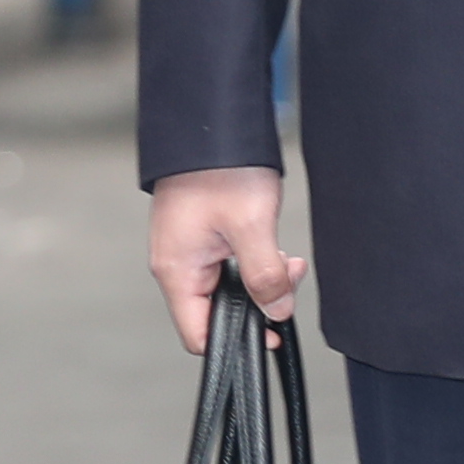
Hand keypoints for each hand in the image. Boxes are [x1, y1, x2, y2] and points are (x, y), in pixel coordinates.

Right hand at [146, 167, 305, 354]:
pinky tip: (271, 244)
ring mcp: (186, 247)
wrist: (211, 122)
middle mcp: (176, 263)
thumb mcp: (252, 226)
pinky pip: (226, 264)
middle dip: (258, 302)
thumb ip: (265, 277)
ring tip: (285, 257)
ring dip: (260, 278)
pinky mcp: (199, 234)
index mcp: (177, 270)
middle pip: (216, 311)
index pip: (198, 335)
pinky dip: (252, 260)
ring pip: (227, 286)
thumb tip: (277, 311)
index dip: (237, 341)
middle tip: (287, 277)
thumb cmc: (220, 168)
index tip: (271, 330)